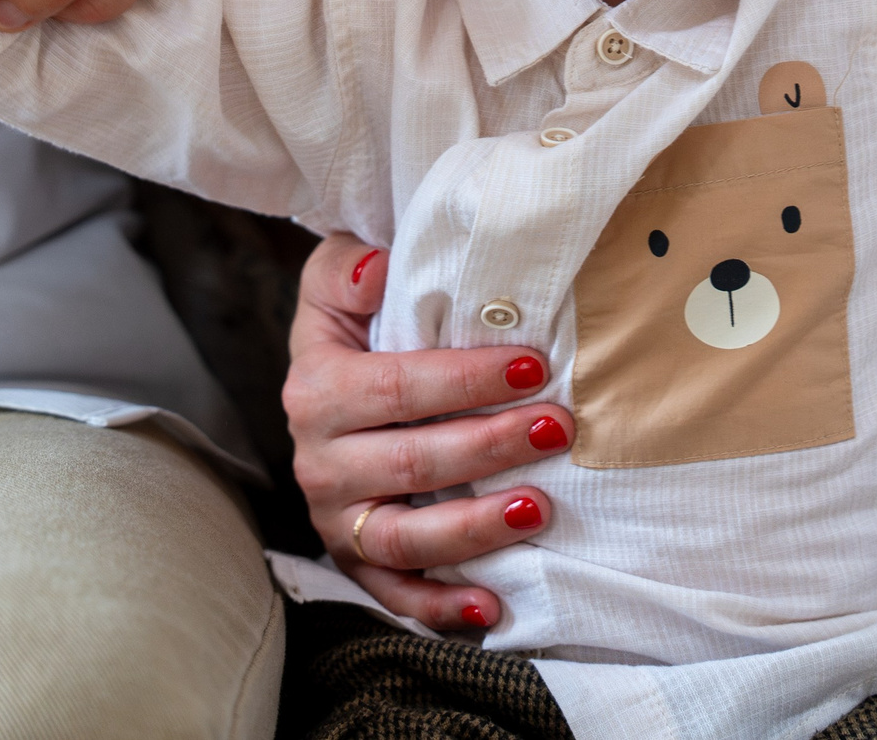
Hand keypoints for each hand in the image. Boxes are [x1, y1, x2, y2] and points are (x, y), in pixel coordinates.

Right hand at [285, 236, 568, 629]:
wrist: (331, 387)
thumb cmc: (357, 327)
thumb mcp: (338, 282)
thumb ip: (348, 268)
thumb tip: (377, 268)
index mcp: (318, 390)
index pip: (396, 386)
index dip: (465, 379)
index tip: (534, 366)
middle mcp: (321, 462)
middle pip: (411, 462)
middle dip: (490, 446)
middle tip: (558, 428)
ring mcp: (340, 519)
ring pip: (405, 538)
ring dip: (475, 528)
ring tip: (539, 508)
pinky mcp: (359, 561)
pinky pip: (396, 594)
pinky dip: (440, 609)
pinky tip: (493, 606)